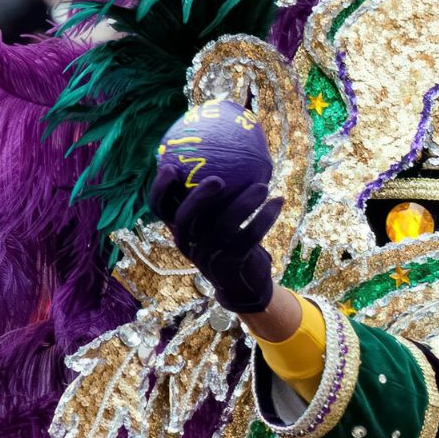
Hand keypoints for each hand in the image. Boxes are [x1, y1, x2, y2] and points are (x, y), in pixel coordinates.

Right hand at [149, 169, 281, 313]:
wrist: (243, 284)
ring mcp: (209, 255)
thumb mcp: (213, 222)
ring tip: (263, 186)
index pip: (159, 209)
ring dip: (245, 203)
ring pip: (222, 226)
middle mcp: (189, 242)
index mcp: (180, 228)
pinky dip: (265, 217)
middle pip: (185, 218)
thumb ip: (212, 199)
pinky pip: (249, 237)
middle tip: (218, 178)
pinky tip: (278, 201)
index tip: (170, 167)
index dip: (160, 189)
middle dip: (199, 197)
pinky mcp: (232, 264)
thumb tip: (222, 153)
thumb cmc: (228, 242)